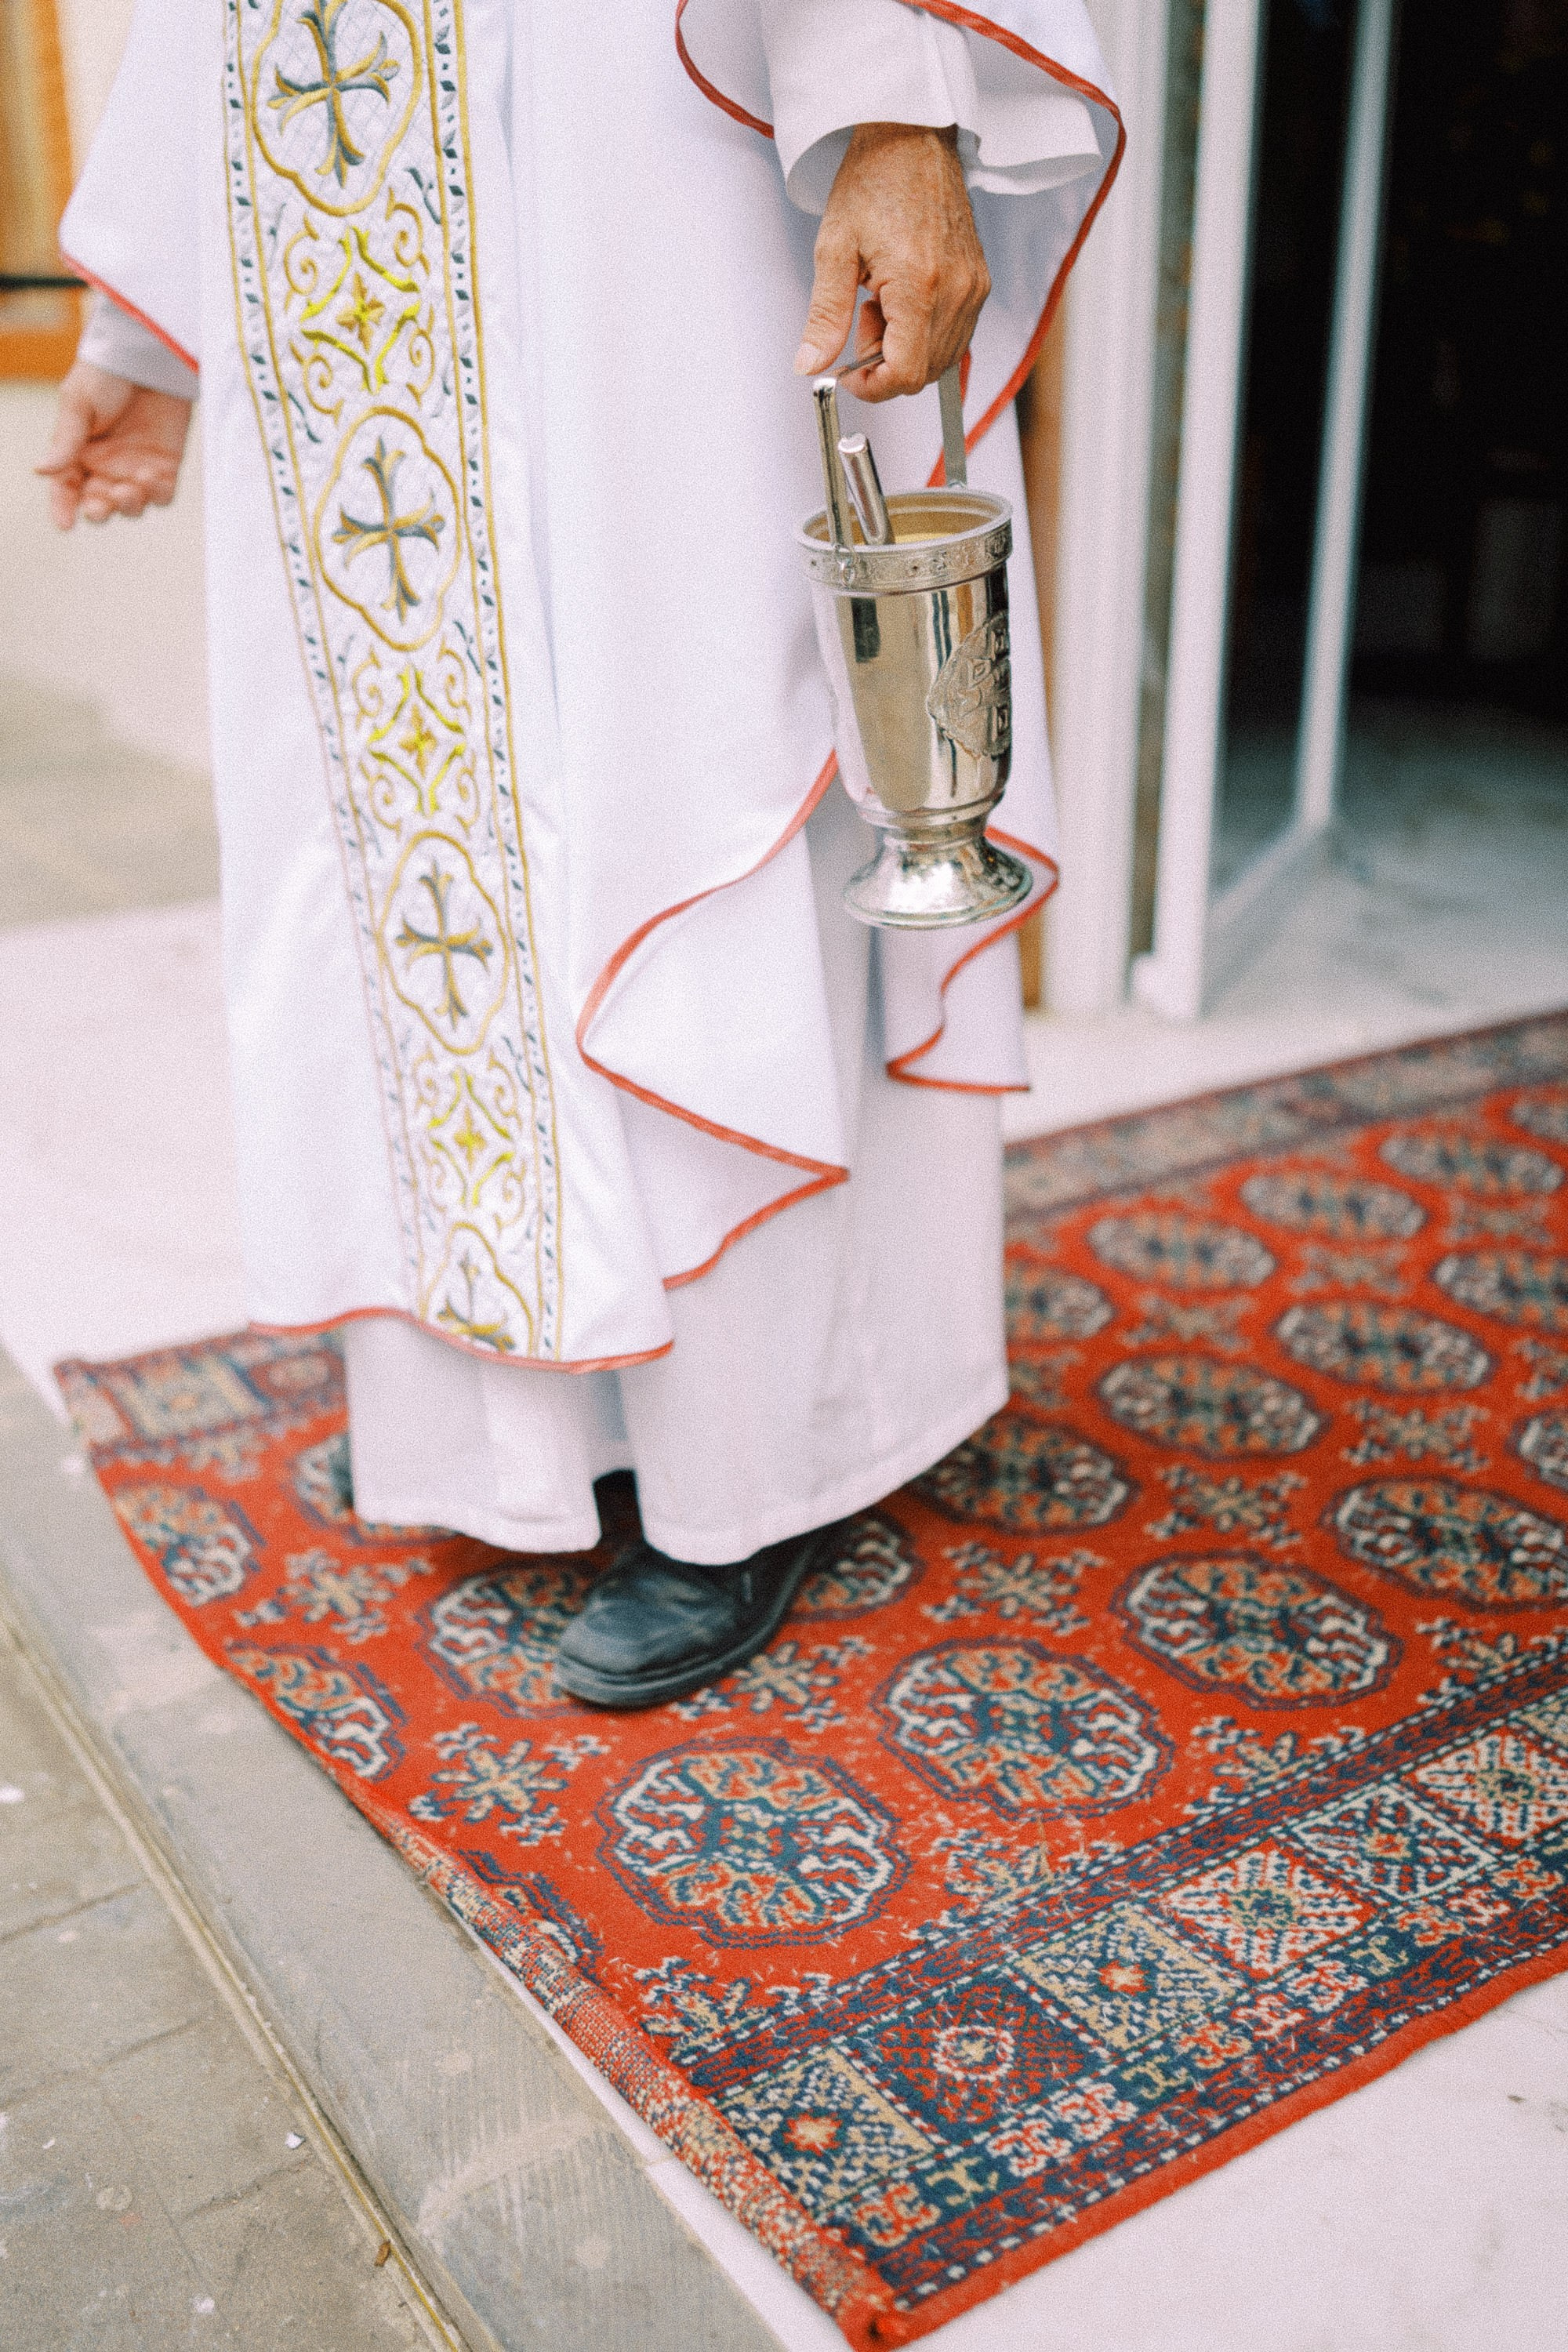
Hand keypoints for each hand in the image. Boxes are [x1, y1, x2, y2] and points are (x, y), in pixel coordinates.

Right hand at [36, 362, 191, 528]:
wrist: (148, 354)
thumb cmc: (107, 372)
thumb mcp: (78, 403)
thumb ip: (65, 441)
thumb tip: (40, 471)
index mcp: (77, 452)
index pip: (66, 488)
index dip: (62, 508)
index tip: (65, 525)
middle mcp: (105, 465)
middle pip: (98, 502)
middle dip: (98, 510)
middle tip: (99, 506)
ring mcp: (135, 467)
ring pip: (130, 504)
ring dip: (127, 504)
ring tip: (127, 488)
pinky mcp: (165, 465)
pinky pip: (162, 494)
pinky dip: (156, 494)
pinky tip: (150, 478)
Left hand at [794, 122, 989, 401]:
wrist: (911, 137)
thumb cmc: (874, 179)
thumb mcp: (834, 250)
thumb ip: (824, 316)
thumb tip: (809, 364)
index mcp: (919, 285)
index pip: (906, 374)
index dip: (874, 387)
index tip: (850, 375)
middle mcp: (956, 291)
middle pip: (925, 373)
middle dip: (887, 365)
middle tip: (862, 319)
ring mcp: (973, 287)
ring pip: (942, 358)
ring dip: (906, 348)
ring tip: (881, 302)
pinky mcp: (979, 281)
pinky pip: (955, 334)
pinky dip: (925, 332)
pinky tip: (902, 297)